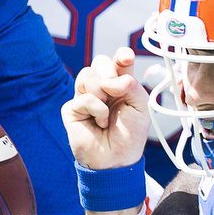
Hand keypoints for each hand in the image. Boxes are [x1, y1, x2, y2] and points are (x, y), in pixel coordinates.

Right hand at [62, 47, 150, 169]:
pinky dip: (97, 111)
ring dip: (102, 92)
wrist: (116, 159)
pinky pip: (83, 98)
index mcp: (121, 85)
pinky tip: (100, 123)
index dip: (122, 55)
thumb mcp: (141, 107)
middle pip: (99, 61)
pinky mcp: (72, 109)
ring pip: (87, 74)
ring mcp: (85, 96)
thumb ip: (131, 85)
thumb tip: (109, 80)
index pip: (119, 61)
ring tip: (108, 113)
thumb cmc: (130, 135)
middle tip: (116, 90)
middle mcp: (102, 88)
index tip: (125, 57)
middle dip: (109, 72)